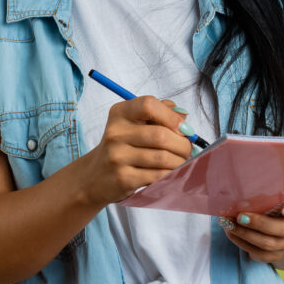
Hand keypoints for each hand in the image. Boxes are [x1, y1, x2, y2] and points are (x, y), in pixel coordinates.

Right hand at [78, 96, 192, 206]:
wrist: (95, 176)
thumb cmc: (122, 147)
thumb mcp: (134, 123)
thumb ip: (159, 113)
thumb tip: (184, 116)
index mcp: (120, 113)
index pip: (148, 105)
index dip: (171, 116)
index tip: (184, 128)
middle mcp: (115, 133)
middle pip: (160, 135)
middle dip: (183, 144)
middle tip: (188, 150)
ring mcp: (117, 157)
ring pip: (162, 157)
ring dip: (180, 161)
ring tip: (183, 162)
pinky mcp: (123, 178)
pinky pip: (157, 175)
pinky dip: (171, 174)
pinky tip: (171, 173)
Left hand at [218, 198, 283, 264]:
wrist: (273, 227)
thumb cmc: (268, 205)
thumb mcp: (268, 197)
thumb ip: (261, 197)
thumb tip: (241, 202)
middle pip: (283, 229)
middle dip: (259, 223)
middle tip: (240, 217)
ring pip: (269, 244)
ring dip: (246, 235)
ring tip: (230, 226)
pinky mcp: (277, 255)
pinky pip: (261, 255)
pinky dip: (243, 244)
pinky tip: (233, 235)